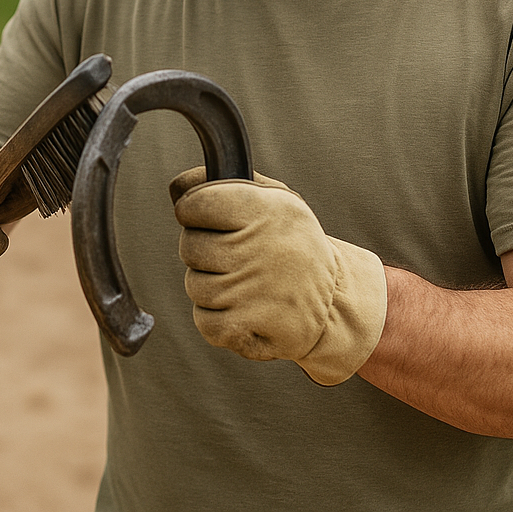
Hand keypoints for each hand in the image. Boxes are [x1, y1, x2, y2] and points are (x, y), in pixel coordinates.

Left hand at [170, 167, 386, 384]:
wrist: (335, 300)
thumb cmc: (289, 241)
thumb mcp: (270, 198)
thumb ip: (220, 184)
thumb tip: (177, 187)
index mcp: (265, 208)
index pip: (196, 204)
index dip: (195, 210)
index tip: (210, 217)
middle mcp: (261, 248)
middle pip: (189, 246)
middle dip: (202, 250)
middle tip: (233, 254)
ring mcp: (255, 291)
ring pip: (195, 285)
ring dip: (210, 285)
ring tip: (243, 281)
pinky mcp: (252, 328)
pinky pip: (205, 322)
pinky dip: (216, 319)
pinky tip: (243, 308)